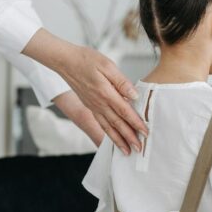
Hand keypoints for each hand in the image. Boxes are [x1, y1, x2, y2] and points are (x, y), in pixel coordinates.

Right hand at [21, 29, 146, 154]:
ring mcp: (93, 106)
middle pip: (117, 124)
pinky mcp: (90, 106)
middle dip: (129, 138)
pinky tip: (113, 139)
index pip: (124, 111)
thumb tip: (135, 95)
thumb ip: (121, 82)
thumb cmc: (86, 60)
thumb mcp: (107, 65)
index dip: (136, 123)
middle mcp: (99, 103)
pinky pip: (101, 123)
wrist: (65, 61)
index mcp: (105, 93)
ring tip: (127, 151)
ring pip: (108, 127)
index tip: (146, 133)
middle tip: (139, 149)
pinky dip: (108, 134)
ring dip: (118, 140)